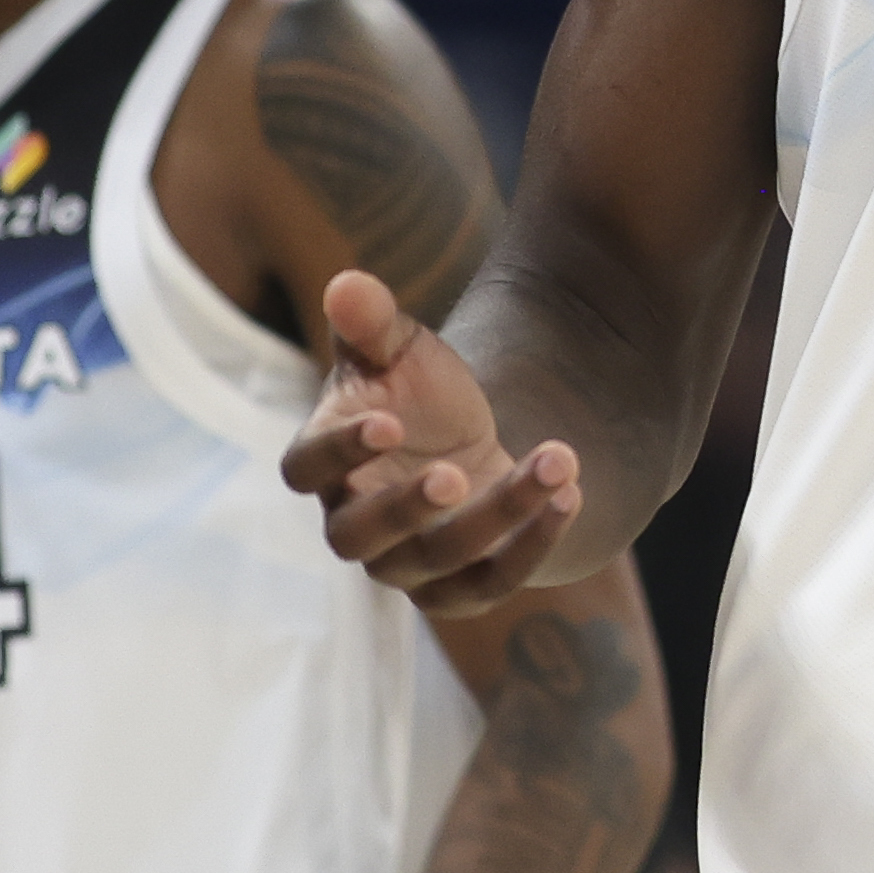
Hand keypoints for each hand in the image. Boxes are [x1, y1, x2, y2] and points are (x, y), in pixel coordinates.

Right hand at [278, 270, 582, 617]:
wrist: (469, 438)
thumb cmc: (415, 389)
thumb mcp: (400, 347)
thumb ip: (372, 321)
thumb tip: (347, 283)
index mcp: (324, 464)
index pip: (303, 470)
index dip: (338, 452)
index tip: (387, 420)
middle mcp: (353, 524)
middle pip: (359, 537)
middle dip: (407, 509)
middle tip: (454, 472)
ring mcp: (404, 565)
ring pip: (439, 559)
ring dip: (501, 512)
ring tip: (557, 457)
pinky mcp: (458, 589)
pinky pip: (490, 584)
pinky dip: (532, 544)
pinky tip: (570, 494)